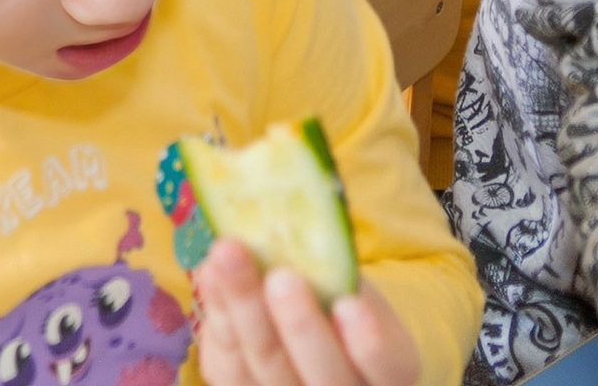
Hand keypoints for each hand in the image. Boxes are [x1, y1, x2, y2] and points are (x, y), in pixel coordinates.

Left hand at [194, 242, 418, 385]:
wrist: (304, 328)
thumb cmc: (333, 295)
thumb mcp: (349, 280)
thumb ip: (331, 268)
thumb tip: (292, 226)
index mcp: (389, 372)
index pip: (388, 369)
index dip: (370, 346)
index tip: (350, 304)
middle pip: (325, 380)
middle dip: (301, 329)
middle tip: (282, 278)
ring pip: (268, 372)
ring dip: (245, 312)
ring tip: (226, 257)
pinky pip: (228, 369)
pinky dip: (218, 319)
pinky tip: (209, 276)